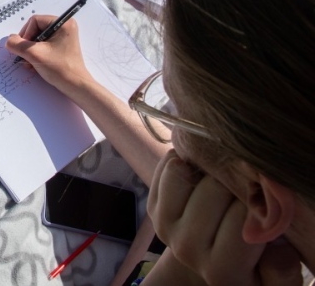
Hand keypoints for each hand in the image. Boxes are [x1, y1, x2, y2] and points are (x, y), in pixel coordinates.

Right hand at [5, 16, 95, 101]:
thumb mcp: (35, 54)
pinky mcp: (61, 48)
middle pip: (35, 30)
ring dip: (30, 51)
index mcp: (63, 23)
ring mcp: (63, 38)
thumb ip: (18, 45)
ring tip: (29, 64)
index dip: (25, 34)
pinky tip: (34, 65)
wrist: (75, 86)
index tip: (24, 49)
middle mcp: (64, 27)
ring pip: (38, 39)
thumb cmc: (59, 68)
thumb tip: (9, 40)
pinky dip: (36, 55)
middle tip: (25, 57)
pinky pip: (43, 46)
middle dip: (27, 45)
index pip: (35, 21)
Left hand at [147, 150, 301, 284]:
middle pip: (213, 188)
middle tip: (246, 188)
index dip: (260, 202)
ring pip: (184, 173)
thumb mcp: (276, 277)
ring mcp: (166, 225)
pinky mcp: (153, 206)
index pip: (244, 216)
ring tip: (224, 182)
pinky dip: (187, 161)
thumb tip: (271, 242)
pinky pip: (168, 166)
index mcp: (221, 270)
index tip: (267, 204)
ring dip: (208, 170)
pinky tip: (203, 175)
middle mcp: (187, 248)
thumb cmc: (253, 265)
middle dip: (235, 181)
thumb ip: (281, 267)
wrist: (216, 261)